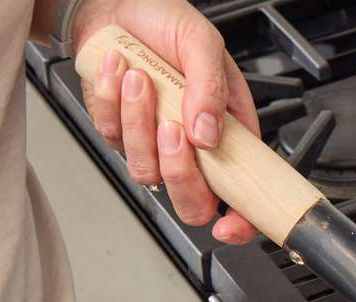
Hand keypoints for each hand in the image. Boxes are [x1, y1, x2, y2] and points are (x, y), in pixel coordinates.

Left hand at [74, 0, 258, 244]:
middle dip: (178, 170)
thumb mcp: (202, 42)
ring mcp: (155, 144)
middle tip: (172, 127)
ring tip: (140, 77)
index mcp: (229, 131)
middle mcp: (194, 146)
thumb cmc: (164, 20)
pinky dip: (112, 100)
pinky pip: (113, 137)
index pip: (243, 193)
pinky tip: (118, 70)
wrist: (114, 4)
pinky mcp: (120, 133)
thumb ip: (211, 88)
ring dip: (139, 121)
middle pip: (192, 201)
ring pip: (147, 170)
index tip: (229, 224)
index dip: (241, 219)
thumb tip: (209, 135)